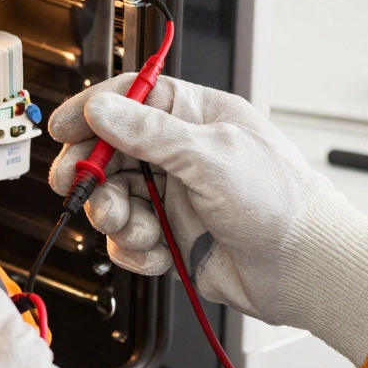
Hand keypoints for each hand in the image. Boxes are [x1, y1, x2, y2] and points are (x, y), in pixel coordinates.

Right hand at [48, 75, 367, 367]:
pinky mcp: (170, 237)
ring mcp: (173, 197)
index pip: (129, 98)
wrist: (304, 269)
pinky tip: (158, 251)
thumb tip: (102, 108)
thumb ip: (150, 132)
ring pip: (113, 199)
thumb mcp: (210, 156)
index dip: (92, 111)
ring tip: (134, 226)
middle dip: (91, 172)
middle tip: (76, 186)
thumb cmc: (280, 202)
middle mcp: (179, 155)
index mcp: (194, 117)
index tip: (64, 128)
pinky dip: (135, 249)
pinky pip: (128, 240)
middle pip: (109, 152)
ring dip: (113, 216)